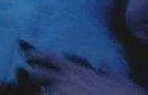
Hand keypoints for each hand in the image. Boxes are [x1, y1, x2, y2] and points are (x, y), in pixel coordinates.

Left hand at [23, 47, 145, 94]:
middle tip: (33, 76)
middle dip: (35, 76)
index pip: (51, 58)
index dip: (37, 56)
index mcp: (78, 70)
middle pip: (38, 75)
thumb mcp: (120, 79)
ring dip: (47, 92)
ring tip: (54, 90)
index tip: (28, 57)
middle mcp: (67, 81)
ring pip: (45, 92)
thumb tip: (102, 64)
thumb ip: (108, 71)